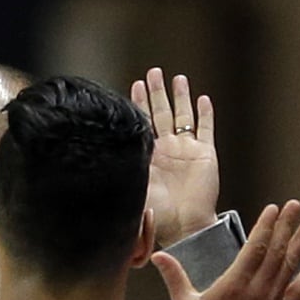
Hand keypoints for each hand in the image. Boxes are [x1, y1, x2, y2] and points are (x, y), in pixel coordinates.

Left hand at [131, 68, 218, 247]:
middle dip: (157, 92)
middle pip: (161, 113)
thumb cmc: (157, 214)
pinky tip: (202, 98)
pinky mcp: (205, 154)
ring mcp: (187, 150)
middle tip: (152, 72)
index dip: (139, 103)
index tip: (134, 85)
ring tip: (177, 78)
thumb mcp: (130, 191)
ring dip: (180, 97)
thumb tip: (93, 162)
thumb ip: (118, 176)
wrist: (184, 226)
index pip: (142, 122)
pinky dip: (205, 114)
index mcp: (149, 156)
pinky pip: (206, 129)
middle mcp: (167, 149)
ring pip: (183, 116)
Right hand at [151, 200, 299, 299]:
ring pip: (291, 265)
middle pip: (277, 251)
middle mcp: (258, 289)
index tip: (274, 209)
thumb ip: (174, 277)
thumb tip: (158, 256)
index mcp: (234, 284)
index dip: (266, 226)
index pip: (255, 247)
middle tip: (296, 206)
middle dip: (287, 226)